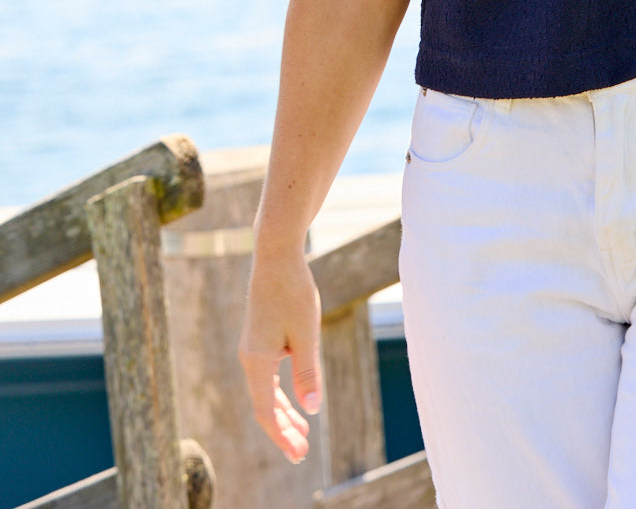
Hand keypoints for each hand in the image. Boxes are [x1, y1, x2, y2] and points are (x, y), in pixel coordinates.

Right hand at [238, 248, 322, 462]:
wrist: (276, 256)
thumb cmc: (293, 292)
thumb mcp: (306, 334)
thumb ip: (307, 373)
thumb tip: (311, 410)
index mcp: (257, 361)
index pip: (266, 412)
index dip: (282, 436)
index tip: (298, 454)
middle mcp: (249, 358)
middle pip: (264, 405)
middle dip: (283, 429)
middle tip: (302, 451)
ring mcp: (252, 347)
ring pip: (265, 391)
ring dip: (283, 412)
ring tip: (301, 430)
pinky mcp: (259, 337)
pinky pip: (267, 375)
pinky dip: (280, 392)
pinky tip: (295, 397)